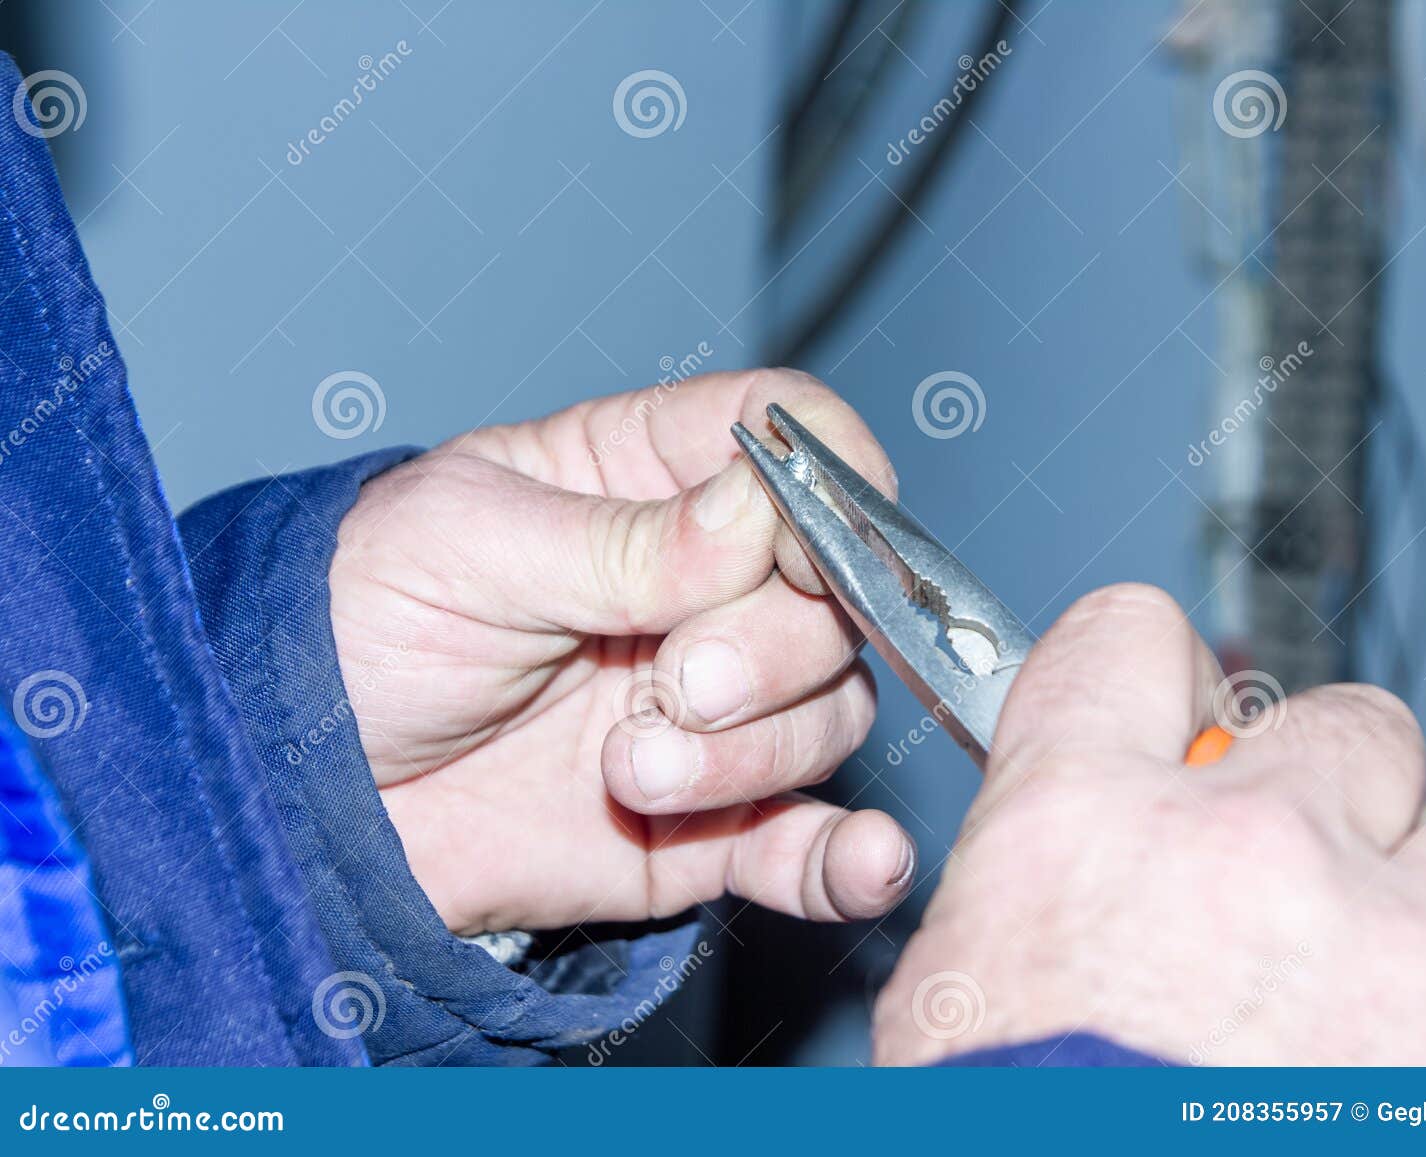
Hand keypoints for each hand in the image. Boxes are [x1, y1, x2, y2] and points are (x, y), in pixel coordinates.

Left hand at [329, 369, 914, 934]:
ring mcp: (707, 711)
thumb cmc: (353, 625)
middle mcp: (698, 591)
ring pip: (830, 715)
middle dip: (773, 647)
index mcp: (644, 482)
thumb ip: (619, 540)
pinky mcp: (699, 824)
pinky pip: (801, 843)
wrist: (289, 790)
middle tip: (675, 682)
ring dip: (754, 754)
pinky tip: (859, 860)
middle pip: (834, 595)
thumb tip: (759, 510)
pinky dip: (846, 857)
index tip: (805, 538)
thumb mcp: (464, 546)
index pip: (791, 440)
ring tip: (631, 773)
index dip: (828, 479)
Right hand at [873, 583, 1425, 1063]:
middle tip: (1312, 884)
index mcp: (1089, 823)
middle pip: (1347, 728)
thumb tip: (1077, 860)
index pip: (1127, 644)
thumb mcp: (959, 1000)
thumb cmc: (1014, 1144)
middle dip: (1339, 799)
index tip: (1172, 713)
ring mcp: (1408, 949)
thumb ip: (1037, 887)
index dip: (1154, 673)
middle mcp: (1256, 850)